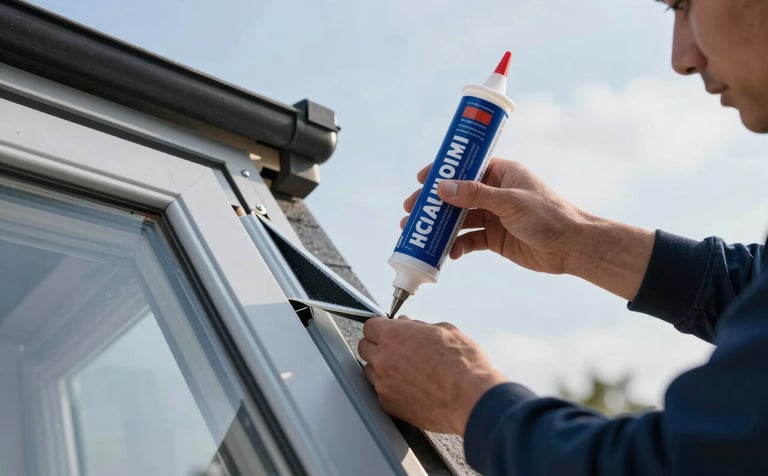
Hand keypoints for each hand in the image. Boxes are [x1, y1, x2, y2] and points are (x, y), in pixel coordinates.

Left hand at [358, 316, 507, 434]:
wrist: (472, 399)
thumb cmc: (464, 365)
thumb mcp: (446, 331)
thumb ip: (420, 326)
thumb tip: (411, 325)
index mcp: (394, 336)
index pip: (370, 326)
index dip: (381, 327)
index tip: (388, 330)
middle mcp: (384, 359)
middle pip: (365, 347)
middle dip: (378, 345)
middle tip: (396, 348)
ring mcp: (384, 385)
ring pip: (370, 371)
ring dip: (382, 368)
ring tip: (405, 370)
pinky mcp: (390, 406)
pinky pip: (381, 392)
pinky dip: (390, 388)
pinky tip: (410, 387)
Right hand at [403, 158, 584, 274]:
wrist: (572, 248)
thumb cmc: (549, 216)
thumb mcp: (510, 202)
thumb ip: (476, 195)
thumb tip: (442, 187)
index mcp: (502, 174)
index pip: (466, 168)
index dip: (442, 172)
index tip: (421, 179)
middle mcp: (495, 193)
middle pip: (456, 195)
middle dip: (433, 203)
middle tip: (411, 211)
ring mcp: (494, 216)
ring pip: (459, 219)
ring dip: (439, 226)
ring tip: (418, 234)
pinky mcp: (494, 238)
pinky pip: (468, 240)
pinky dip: (456, 245)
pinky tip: (446, 252)